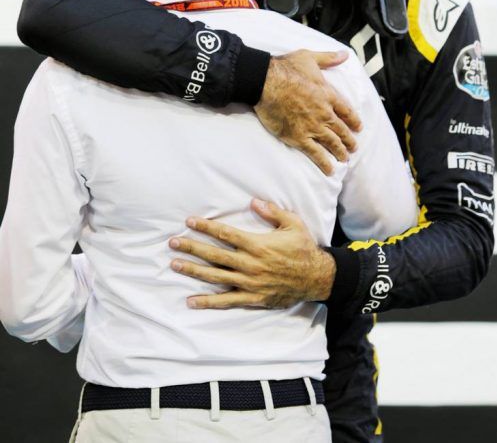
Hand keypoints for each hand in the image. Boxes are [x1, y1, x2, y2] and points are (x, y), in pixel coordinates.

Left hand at [169, 198, 336, 309]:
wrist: (316, 278)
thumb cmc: (304, 248)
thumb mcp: (293, 224)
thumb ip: (272, 212)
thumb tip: (253, 202)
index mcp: (258, 244)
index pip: (225, 234)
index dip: (206, 227)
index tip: (189, 221)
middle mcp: (250, 264)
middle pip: (214, 255)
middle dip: (192, 247)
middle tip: (172, 243)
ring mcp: (249, 283)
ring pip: (215, 277)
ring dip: (193, 271)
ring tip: (174, 265)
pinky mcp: (252, 298)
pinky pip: (226, 301)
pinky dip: (208, 302)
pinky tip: (191, 301)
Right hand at [254, 49, 360, 175]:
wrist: (266, 82)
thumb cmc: (286, 68)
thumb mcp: (310, 57)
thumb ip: (328, 58)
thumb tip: (344, 54)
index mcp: (328, 94)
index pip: (347, 110)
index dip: (354, 120)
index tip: (358, 127)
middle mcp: (324, 112)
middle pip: (341, 129)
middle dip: (349, 140)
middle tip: (354, 148)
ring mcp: (312, 127)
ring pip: (332, 143)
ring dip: (340, 152)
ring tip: (345, 159)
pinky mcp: (298, 137)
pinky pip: (315, 153)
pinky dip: (324, 163)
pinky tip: (330, 170)